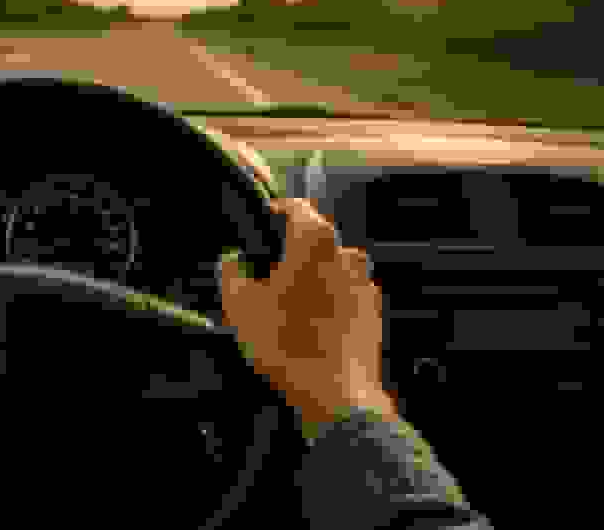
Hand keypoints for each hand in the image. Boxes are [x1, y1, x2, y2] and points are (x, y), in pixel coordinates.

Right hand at [219, 197, 397, 427]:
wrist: (335, 395)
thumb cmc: (286, 346)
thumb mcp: (238, 306)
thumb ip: (231, 272)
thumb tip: (233, 261)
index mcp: (314, 241)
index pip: (294, 206)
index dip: (273, 213)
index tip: (261, 228)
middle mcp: (345, 253)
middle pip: (313, 239)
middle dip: (290, 253)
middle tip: (267, 279)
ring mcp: (363, 282)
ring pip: (329, 266)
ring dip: (311, 277)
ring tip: (288, 308)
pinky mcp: (372, 310)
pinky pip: (345, 292)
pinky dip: (329, 301)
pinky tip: (310, 326)